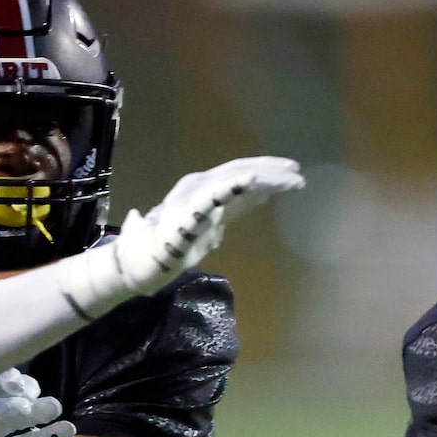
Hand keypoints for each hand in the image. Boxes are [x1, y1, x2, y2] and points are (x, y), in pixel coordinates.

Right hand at [72, 156, 303, 309]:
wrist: (139, 264)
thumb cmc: (159, 251)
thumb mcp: (198, 238)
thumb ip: (212, 227)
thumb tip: (222, 228)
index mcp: (203, 198)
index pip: (239, 183)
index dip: (265, 179)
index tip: (289, 179)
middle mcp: (199, 190)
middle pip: (241, 174)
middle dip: (270, 172)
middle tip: (297, 173)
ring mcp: (194, 197)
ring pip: (236, 178)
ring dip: (265, 176)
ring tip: (292, 178)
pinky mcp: (190, 209)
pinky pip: (217, 192)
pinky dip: (236, 184)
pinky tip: (257, 179)